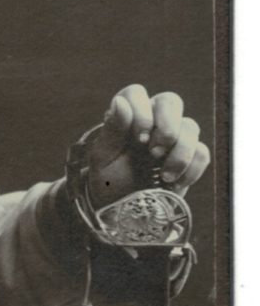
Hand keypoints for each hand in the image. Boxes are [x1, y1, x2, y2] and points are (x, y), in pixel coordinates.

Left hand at [87, 84, 209, 209]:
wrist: (125, 212)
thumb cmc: (109, 181)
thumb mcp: (103, 158)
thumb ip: (112, 130)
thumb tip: (121, 102)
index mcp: (127, 116)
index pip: (137, 93)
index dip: (141, 112)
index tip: (138, 139)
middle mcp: (152, 120)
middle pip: (170, 101)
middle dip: (167, 127)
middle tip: (154, 153)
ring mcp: (174, 138)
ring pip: (190, 126)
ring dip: (179, 153)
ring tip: (164, 176)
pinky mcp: (190, 158)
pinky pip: (201, 153)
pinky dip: (190, 170)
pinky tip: (174, 183)